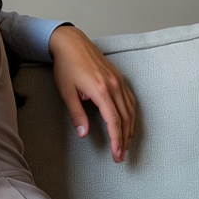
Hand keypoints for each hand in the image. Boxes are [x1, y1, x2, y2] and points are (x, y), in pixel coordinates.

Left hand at [48, 25, 135, 162]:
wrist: (72, 43)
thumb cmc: (66, 66)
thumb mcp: (67, 92)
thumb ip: (77, 114)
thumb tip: (83, 134)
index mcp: (101, 91)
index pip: (114, 122)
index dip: (117, 140)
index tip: (116, 155)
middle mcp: (115, 86)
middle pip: (126, 119)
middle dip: (124, 140)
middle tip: (121, 156)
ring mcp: (119, 81)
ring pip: (131, 110)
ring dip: (130, 129)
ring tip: (125, 144)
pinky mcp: (120, 77)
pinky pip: (131, 100)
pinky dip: (132, 115)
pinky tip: (128, 124)